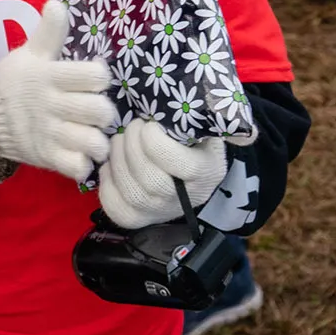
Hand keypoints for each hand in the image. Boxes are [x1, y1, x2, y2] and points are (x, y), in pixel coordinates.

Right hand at [0, 0, 118, 181]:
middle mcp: (51, 105)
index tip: (93, 79)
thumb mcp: (28, 54)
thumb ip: (48, 33)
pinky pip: (77, 167)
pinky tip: (79, 154)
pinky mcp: (46, 157)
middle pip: (100, 111)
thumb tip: (57, 3)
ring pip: (94, 142)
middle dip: (104, 111)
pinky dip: (83, 163)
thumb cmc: (15, 82)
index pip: (95, 76)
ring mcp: (49, 133)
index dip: (100, 77)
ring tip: (91, 135)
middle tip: (96, 111)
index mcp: (49, 77)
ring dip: (98, 140)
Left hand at [98, 118, 226, 227]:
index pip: (176, 163)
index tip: (147, 124)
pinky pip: (116, 208)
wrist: (187, 171)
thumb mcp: (203, 125)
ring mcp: (161, 212)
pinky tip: (110, 165)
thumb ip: (206, 116)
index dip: (153, 141)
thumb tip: (229, 119)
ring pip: (131, 192)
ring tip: (118, 141)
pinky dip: (107, 184)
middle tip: (130, 127)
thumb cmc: (191, 139)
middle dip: (131, 146)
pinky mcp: (140, 218)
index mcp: (207, 171)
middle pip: (150, 180)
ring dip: (116, 160)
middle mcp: (186, 198)